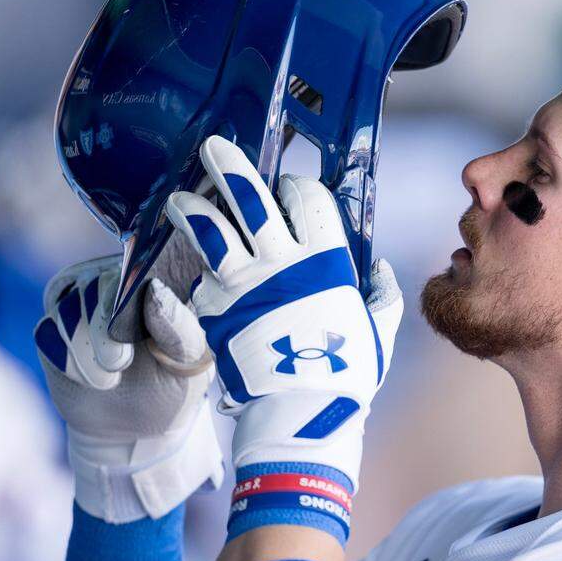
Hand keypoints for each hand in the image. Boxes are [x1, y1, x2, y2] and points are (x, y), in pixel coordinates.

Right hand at [34, 256, 223, 521]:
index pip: (145, 261)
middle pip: (99, 284)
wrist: (136, 428)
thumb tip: (155, 291)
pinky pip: (48, 333)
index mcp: (161, 276)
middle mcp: (118, 276)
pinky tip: (92, 379)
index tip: (143, 326)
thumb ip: (180, 325)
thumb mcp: (192, 360)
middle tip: (120, 363)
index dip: (137, 288)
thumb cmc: (175, 384)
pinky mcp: (52, 325)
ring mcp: (81, 297)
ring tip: (112, 378)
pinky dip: (70, 363)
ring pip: (70, 311)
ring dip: (89, 354)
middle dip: (105, 331)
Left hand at [165, 135, 401, 489]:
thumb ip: (382, 294)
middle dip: (231, 169)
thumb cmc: (347, 373)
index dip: (297, 187)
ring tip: (179, 197)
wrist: (299, 414)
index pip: (308, 200)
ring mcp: (243, 284)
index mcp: (324, 260)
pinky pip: (198, 278)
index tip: (289, 188)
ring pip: (211, 231)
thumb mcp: (379, 330)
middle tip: (214, 146)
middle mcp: (281, 263)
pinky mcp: (214, 310)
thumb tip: (378, 266)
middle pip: (252, 201)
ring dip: (194, 209)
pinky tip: (179, 256)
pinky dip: (189, 265)